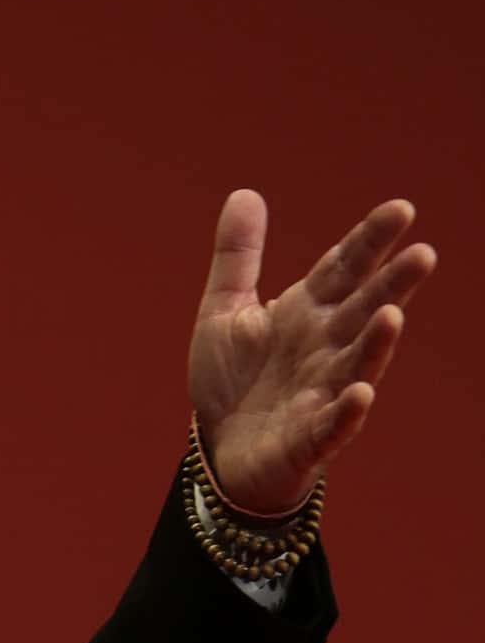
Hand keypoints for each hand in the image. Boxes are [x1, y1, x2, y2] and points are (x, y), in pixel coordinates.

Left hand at [188, 190, 436, 512]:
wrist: (221, 450)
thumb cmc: (233, 381)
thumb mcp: (225, 312)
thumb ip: (237, 257)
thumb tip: (244, 192)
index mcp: (306, 313)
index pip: (343, 269)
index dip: (370, 241)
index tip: (401, 209)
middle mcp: (324, 348)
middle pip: (362, 311)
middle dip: (391, 285)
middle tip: (422, 254)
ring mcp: (321, 392)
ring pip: (357, 364)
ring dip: (376, 342)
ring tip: (392, 314)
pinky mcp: (308, 438)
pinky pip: (332, 424)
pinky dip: (347, 410)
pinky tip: (361, 392)